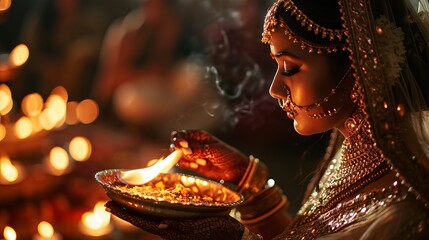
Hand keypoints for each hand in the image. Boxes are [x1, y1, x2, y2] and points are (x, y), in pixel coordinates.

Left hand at [105, 201, 244, 239]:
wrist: (233, 236)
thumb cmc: (219, 232)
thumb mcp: (199, 230)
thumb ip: (180, 228)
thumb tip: (161, 225)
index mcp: (172, 231)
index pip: (143, 221)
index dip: (126, 213)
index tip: (109, 205)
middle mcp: (170, 228)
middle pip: (143, 219)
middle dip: (126, 210)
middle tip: (108, 201)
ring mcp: (176, 226)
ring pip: (151, 217)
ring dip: (135, 209)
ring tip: (121, 201)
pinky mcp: (183, 222)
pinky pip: (163, 215)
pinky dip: (151, 209)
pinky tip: (147, 203)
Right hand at [170, 130, 248, 184]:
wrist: (234, 169)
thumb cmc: (226, 155)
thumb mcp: (213, 150)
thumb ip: (197, 150)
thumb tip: (183, 151)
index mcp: (198, 135)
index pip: (180, 134)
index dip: (178, 139)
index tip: (183, 145)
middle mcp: (192, 143)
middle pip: (175, 144)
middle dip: (178, 150)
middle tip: (188, 155)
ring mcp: (192, 155)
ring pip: (178, 155)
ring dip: (186, 159)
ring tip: (201, 162)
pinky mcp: (193, 165)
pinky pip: (183, 164)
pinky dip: (187, 165)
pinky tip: (197, 166)